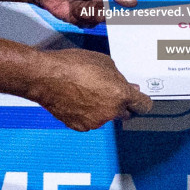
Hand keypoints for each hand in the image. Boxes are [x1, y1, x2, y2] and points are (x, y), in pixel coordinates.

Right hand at [32, 47, 153, 130]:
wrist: (46, 77)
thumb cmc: (73, 65)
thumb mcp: (104, 63)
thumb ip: (119, 78)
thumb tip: (128, 87)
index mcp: (121, 94)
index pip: (143, 105)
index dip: (142, 102)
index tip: (141, 101)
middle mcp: (111, 111)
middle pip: (125, 113)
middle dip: (122, 104)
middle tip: (111, 92)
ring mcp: (95, 121)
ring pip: (106, 117)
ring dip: (103, 108)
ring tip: (87, 91)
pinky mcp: (81, 126)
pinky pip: (90, 121)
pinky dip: (88, 113)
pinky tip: (78, 99)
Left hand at [36, 0, 147, 27]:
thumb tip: (132, 2)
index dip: (146, 2)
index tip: (149, 11)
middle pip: (129, 9)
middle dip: (123, 13)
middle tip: (116, 12)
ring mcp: (101, 6)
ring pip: (111, 19)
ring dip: (98, 13)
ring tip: (84, 4)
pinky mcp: (89, 17)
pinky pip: (95, 24)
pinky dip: (86, 17)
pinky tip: (75, 8)